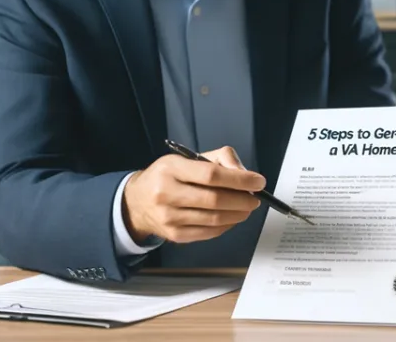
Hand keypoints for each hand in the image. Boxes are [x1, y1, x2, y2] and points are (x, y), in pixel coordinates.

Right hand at [122, 146, 264, 243]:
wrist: (137, 202)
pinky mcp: (174, 235)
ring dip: (238, 214)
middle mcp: (166, 193)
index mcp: (171, 168)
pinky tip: (232, 218)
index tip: (258, 182)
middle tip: (255, 198)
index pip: (211, 175)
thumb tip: (245, 175)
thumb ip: (220, 160)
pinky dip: (226, 226)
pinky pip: (208, 233)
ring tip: (247, 207)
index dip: (239, 180)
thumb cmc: (168, 176)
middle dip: (242, 200)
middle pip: (214, 200)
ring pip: (214, 219)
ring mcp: (169, 217)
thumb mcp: (189, 158)